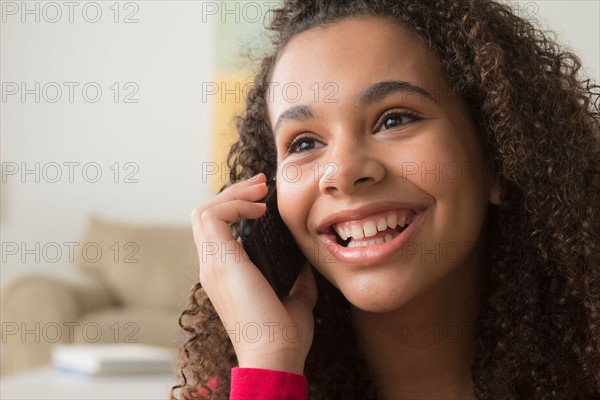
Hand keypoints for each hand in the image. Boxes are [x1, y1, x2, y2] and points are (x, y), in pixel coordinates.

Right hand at [190, 173, 317, 373]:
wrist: (274, 356)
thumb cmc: (283, 336)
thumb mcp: (295, 299)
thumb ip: (297, 281)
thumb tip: (305, 266)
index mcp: (226, 275)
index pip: (218, 230)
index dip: (236, 208)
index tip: (264, 201)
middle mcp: (213, 267)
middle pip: (207, 214)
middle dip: (234, 193)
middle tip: (262, 186)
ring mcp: (212, 264)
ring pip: (205, 211)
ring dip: (233, 194)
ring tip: (260, 192)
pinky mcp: (219, 261)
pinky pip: (213, 217)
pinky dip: (234, 205)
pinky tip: (259, 210)